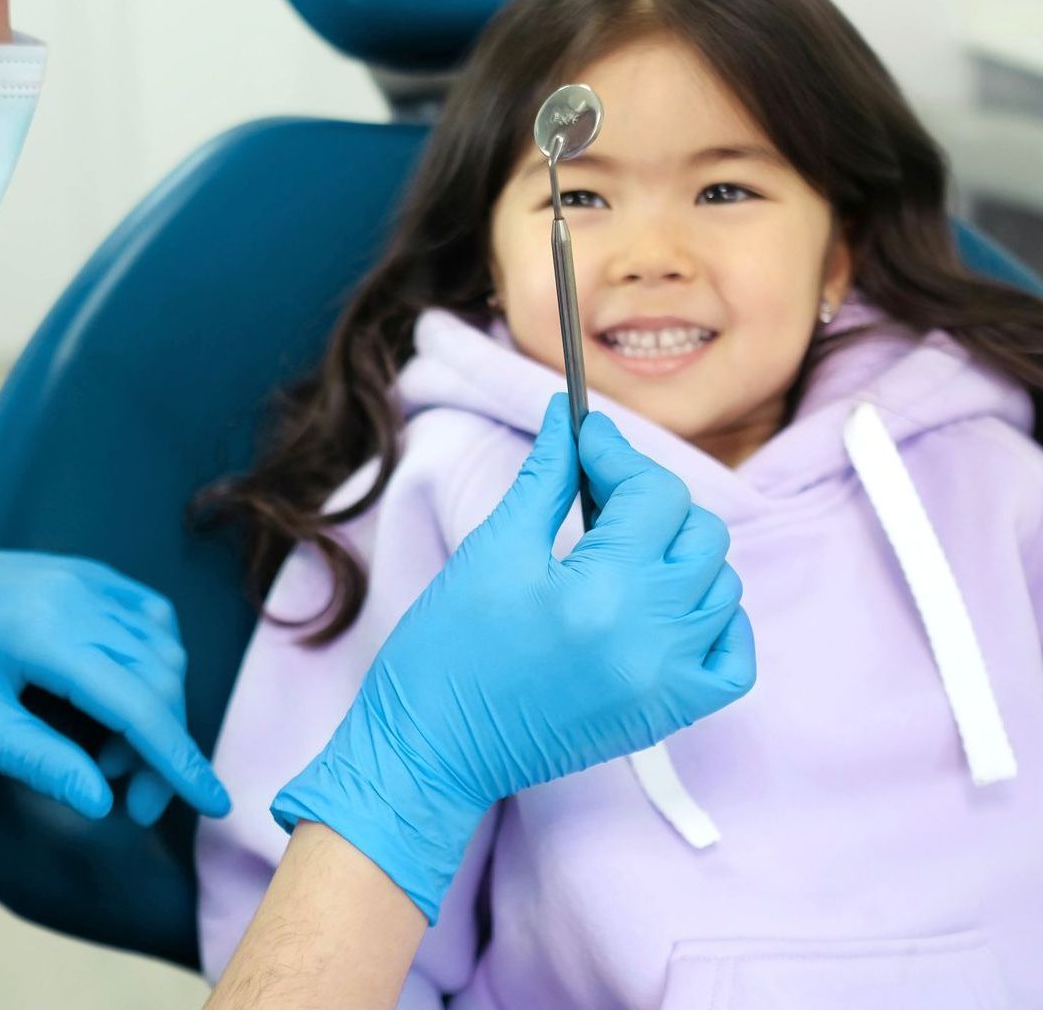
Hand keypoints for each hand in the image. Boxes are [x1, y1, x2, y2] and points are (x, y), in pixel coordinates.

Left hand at [0, 552, 228, 821]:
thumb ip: (43, 763)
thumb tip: (105, 802)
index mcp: (45, 634)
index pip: (138, 704)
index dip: (180, 759)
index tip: (215, 804)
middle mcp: (78, 595)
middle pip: (158, 677)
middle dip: (161, 746)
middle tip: (131, 802)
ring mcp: (86, 575)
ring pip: (162, 646)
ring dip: (157, 705)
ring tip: (112, 752)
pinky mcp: (87, 570)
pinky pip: (148, 613)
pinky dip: (155, 659)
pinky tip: (127, 693)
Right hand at [272, 394, 753, 921]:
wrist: (432, 748)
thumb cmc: (446, 649)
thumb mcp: (494, 549)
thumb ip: (547, 477)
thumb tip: (567, 416)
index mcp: (601, 592)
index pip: (654, 493)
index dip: (617, 452)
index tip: (584, 437)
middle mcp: (651, 639)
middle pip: (699, 532)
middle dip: (651, 496)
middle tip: (596, 490)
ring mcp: (669, 683)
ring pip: (721, 585)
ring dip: (680, 551)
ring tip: (623, 546)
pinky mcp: (669, 715)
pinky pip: (733, 657)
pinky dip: (715, 619)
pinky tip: (667, 601)